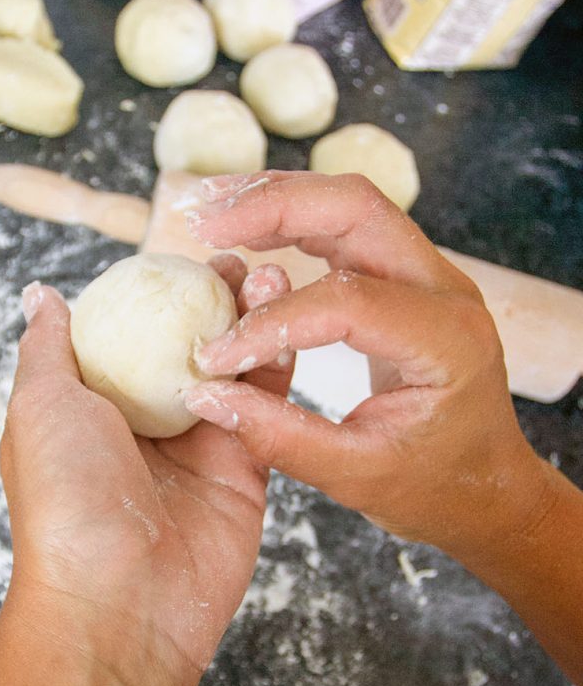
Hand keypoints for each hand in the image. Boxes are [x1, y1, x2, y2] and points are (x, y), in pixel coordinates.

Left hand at [1, 255, 291, 681]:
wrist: (118, 601)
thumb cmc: (65, 500)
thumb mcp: (39, 406)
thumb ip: (47, 347)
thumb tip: (41, 296)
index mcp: (92, 407)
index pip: (132, 332)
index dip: (159, 291)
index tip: (188, 252)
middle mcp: (145, 424)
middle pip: (188, 346)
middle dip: (217, 301)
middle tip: (244, 262)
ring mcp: (197, 447)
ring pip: (233, 371)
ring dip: (254, 324)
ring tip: (275, 278)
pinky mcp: (243, 472)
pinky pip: (266, 412)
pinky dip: (277, 369)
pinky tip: (288, 327)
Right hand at [183, 170, 556, 571]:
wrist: (486, 486)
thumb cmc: (433, 487)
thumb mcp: (355, 478)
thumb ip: (279, 437)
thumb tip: (206, 396)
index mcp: (446, 342)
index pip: (345, 302)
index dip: (269, 323)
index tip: (213, 358)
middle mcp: (445, 290)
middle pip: (355, 209)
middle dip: (272, 205)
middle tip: (200, 221)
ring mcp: (427, 275)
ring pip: (348, 203)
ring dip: (275, 198)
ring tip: (208, 210)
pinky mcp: (403, 277)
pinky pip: (345, 226)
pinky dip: (291, 218)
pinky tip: (245, 228)